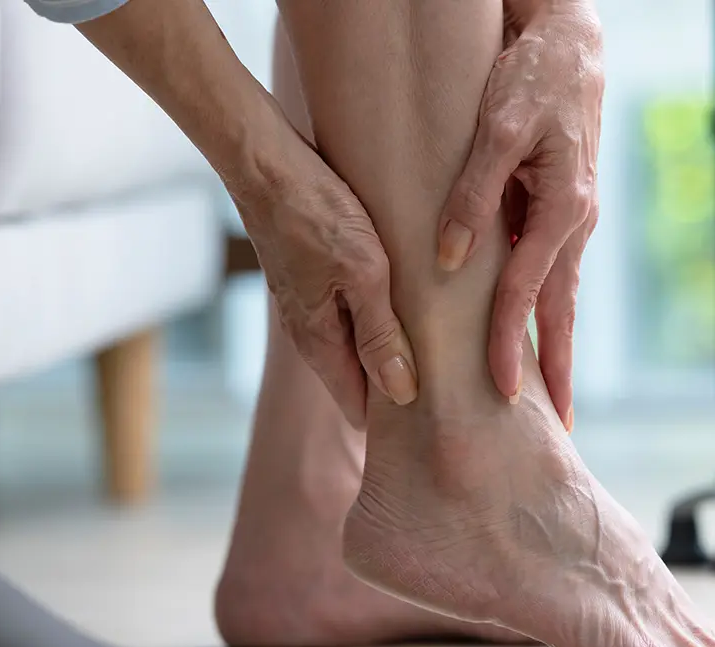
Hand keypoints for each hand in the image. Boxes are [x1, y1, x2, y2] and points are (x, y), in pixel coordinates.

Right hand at [237, 141, 417, 428]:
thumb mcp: (362, 273)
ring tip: (441, 348)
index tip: (439, 416)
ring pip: (356, 344)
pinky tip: (408, 305)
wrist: (262, 159)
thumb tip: (403, 393)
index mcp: (318, 342)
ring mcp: (308, 304)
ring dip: (391, 348)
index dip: (397, 419)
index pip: (358, 408)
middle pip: (359, 380)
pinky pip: (350, 313)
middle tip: (452, 386)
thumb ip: (381, 333)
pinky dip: (378, 318)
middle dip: (399, 387)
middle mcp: (309, 331)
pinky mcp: (312, 277)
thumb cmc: (315, 210)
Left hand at [437, 0, 603, 430]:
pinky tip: (534, 332)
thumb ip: (474, 194)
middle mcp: (576, 222)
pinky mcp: (565, 211)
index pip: (527, 292)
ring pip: (561, 295)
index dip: (509, 342)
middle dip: (557, 372)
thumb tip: (448, 259)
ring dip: (554, 346)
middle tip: (559, 426)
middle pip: (562, 312)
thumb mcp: (497, 127)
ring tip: (548, 396)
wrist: (572, 41)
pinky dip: (546, 310)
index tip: (498, 390)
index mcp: (563, 208)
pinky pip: (554, 271)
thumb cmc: (533, 77)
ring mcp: (574, 219)